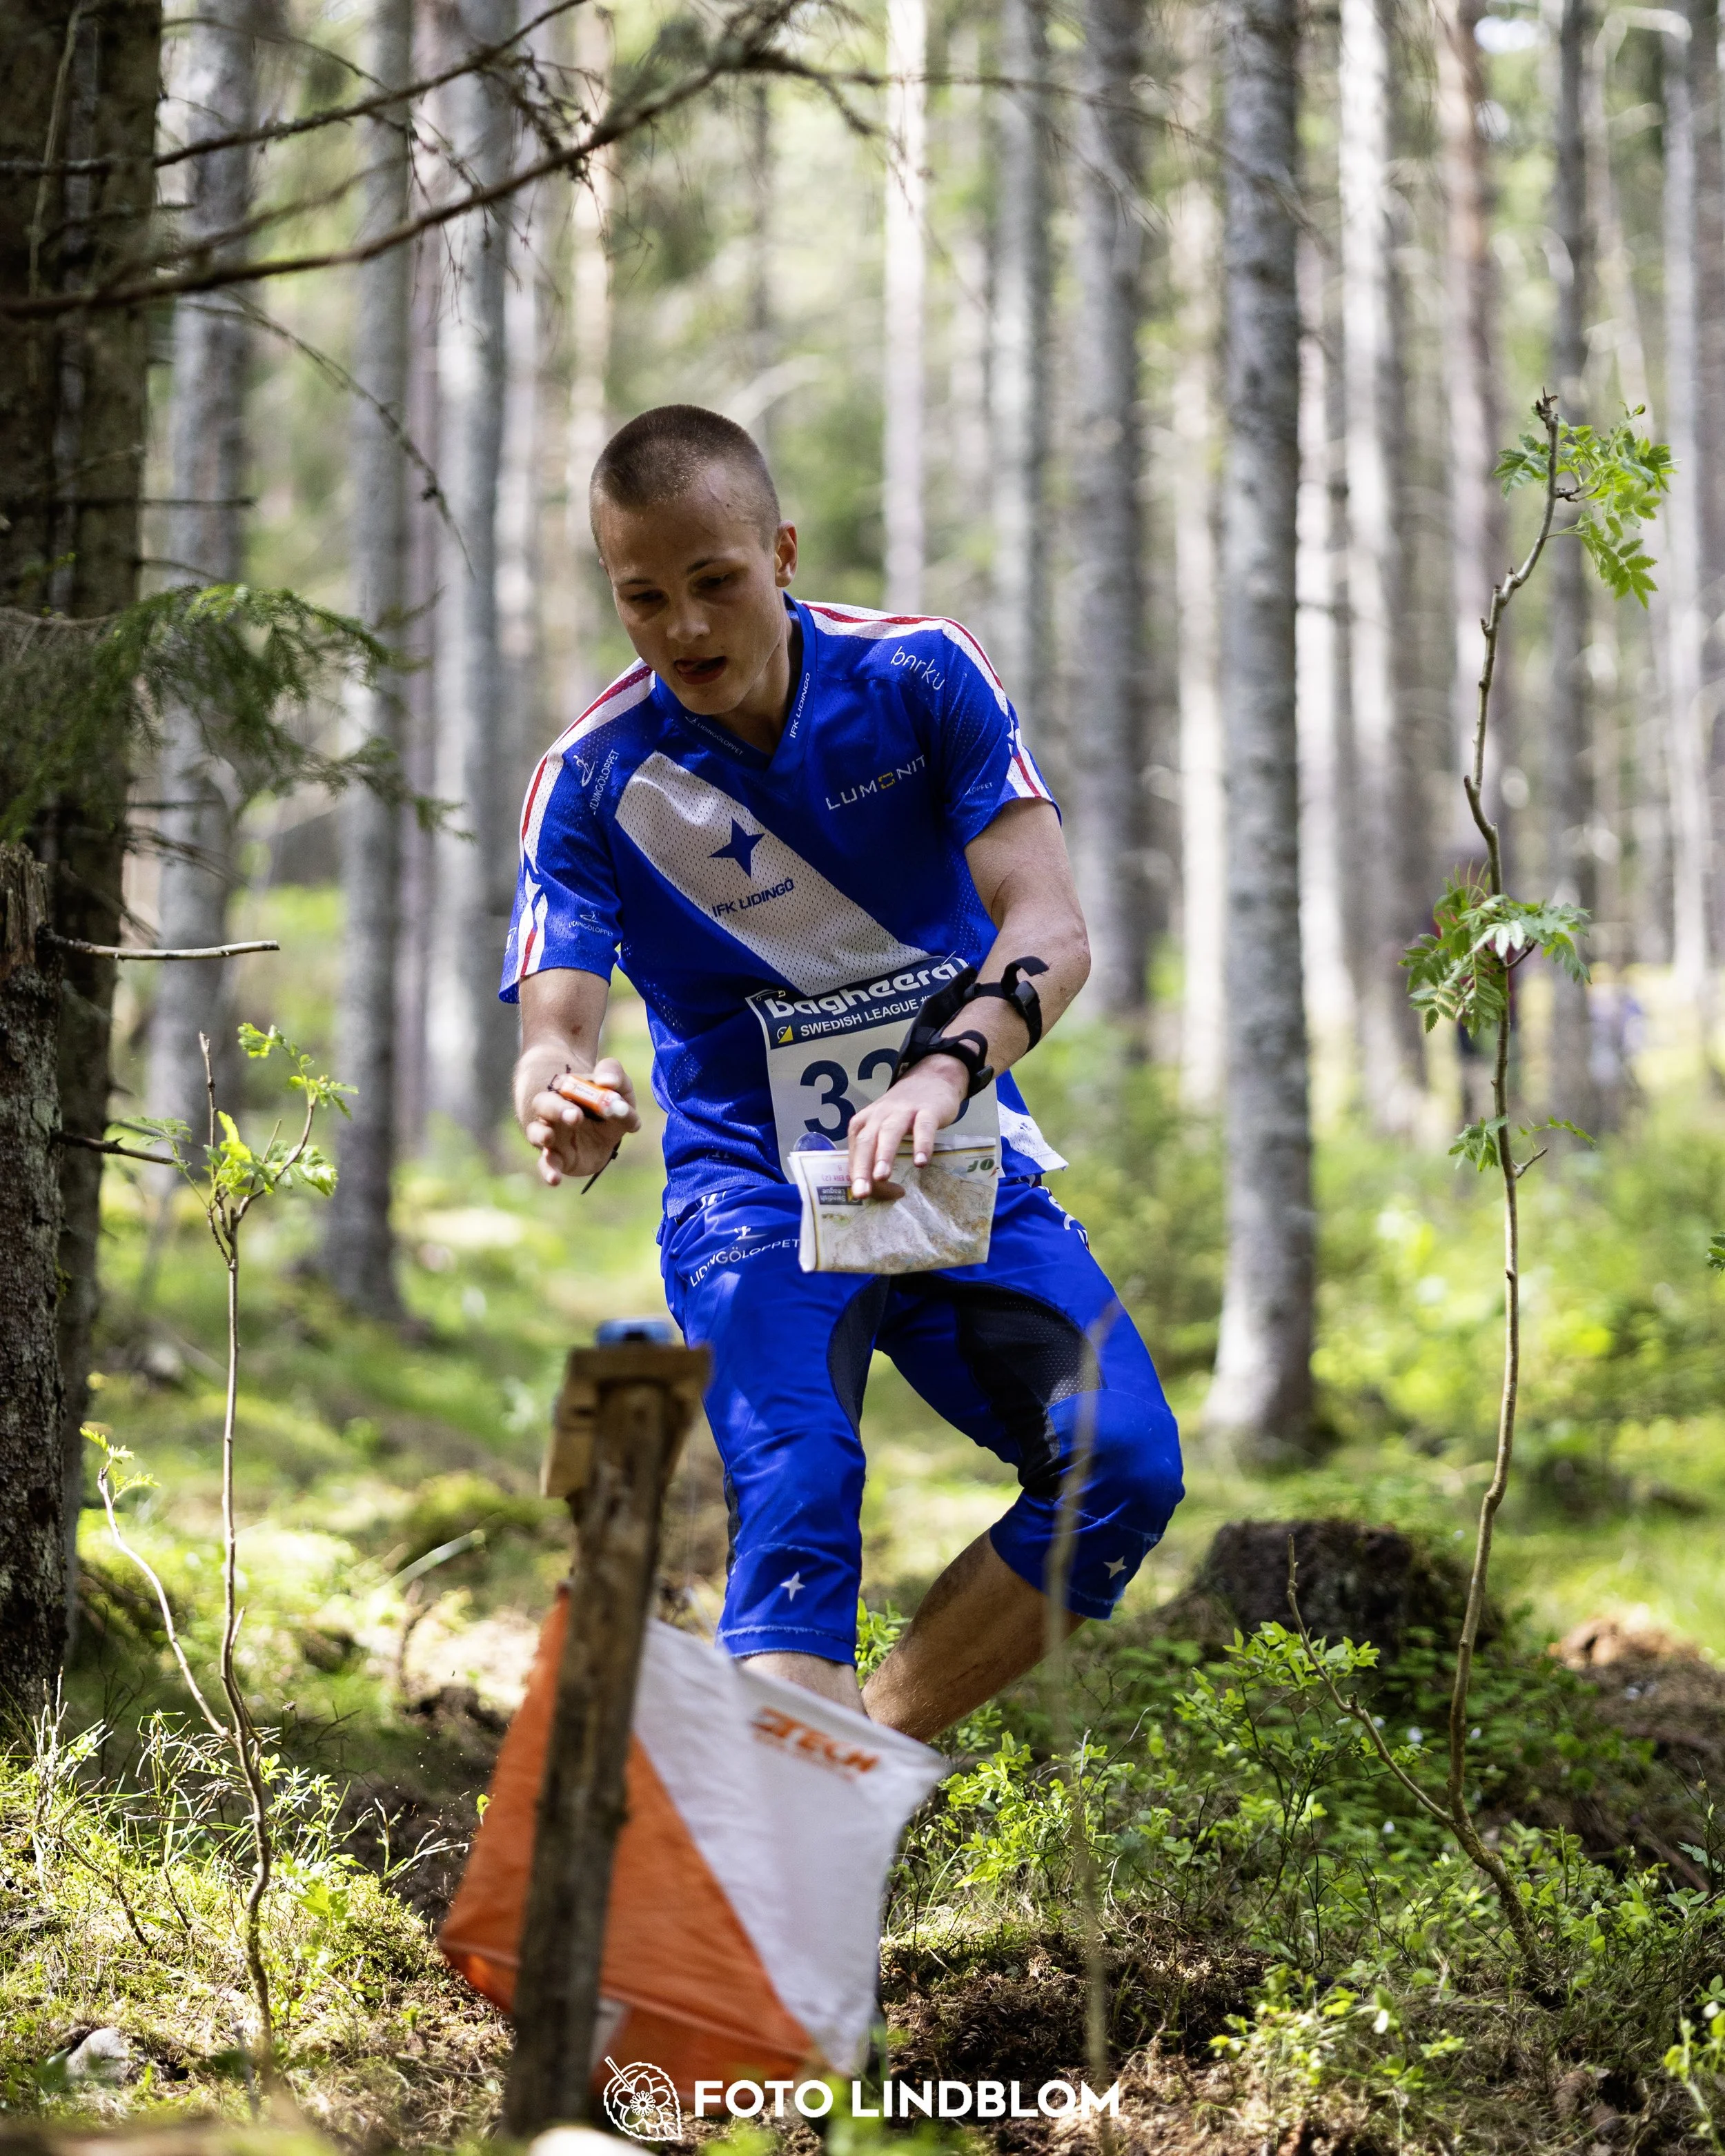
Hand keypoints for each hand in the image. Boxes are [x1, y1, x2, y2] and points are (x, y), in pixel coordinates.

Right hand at [524, 1056, 640, 1186]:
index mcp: (567, 1089)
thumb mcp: (619, 1087)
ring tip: (548, 1137)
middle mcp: (554, 1110)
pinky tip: (554, 1179)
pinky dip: (548, 1171)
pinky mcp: (557, 1158)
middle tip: (575, 1116)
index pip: (566, 1083)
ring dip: (542, 1135)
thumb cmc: (608, 1104)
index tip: (598, 1089)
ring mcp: (552, 1135)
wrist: (602, 1129)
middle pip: (545, 1105)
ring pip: (537, 1133)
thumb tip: (607, 1082)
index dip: (577, 1086)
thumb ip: (615, 1076)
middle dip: (558, 1109)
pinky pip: (546, 1164)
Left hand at [844, 1056, 968, 1200]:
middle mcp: (879, 1115)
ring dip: (884, 1155)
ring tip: (882, 1177)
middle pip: (867, 1142)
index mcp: (864, 1122)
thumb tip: (870, 1190)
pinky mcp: (927, 1110)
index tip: (867, 1197)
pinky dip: (921, 1144)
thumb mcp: (882, 1128)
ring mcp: (903, 1111)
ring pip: (890, 1132)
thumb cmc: (903, 1112)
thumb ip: (874, 1152)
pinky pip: (923, 1128)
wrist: (931, 1078)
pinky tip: (921, 1163)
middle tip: (861, 1193)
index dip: (860, 1177)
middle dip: (861, 1168)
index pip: (856, 1153)